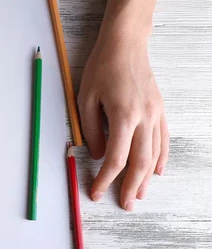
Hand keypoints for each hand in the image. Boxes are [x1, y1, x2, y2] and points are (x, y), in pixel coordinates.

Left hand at [78, 28, 168, 210]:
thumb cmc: (102, 68)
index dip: (105, 180)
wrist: (126, 43)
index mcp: (123, 117)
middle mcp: (144, 118)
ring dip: (146, 177)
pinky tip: (157, 171)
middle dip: (131, 187)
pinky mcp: (159, 109)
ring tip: (140, 195)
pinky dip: (161, 158)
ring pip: (154, 154)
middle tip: (125, 205)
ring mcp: (155, 114)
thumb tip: (100, 154)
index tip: (96, 192)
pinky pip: (163, 139)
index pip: (116, 159)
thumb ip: (92, 129)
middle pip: (139, 162)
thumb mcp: (85, 99)